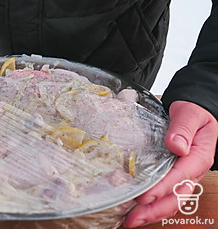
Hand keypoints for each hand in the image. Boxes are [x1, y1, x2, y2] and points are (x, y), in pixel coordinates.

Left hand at [124, 101, 217, 226]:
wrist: (193, 112)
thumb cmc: (192, 112)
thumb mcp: (190, 114)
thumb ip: (183, 128)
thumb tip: (176, 146)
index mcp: (198, 157)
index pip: (179, 177)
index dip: (161, 188)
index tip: (144, 197)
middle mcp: (192, 171)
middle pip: (176, 197)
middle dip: (154, 210)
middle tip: (132, 218)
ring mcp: (183, 176)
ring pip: (171, 201)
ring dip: (152, 213)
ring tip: (131, 220)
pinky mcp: (173, 176)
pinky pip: (166, 195)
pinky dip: (152, 205)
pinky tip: (136, 209)